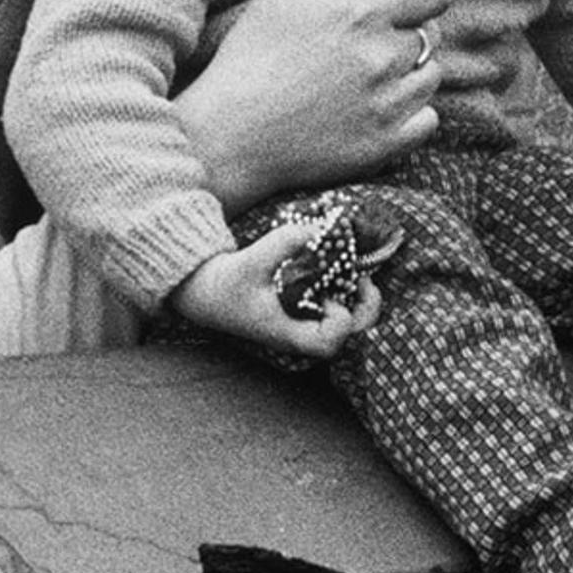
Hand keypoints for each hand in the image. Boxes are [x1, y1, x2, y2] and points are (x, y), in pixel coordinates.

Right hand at [169, 216, 379, 361]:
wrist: (205, 292)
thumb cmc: (226, 283)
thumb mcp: (252, 260)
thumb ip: (284, 242)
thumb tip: (319, 228)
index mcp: (286, 333)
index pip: (328, 344)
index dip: (338, 322)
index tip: (328, 296)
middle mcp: (299, 334)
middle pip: (348, 337)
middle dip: (365, 309)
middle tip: (366, 280)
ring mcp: (302, 326)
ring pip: (346, 326)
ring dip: (359, 301)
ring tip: (360, 275)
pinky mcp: (302, 315)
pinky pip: (336, 313)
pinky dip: (347, 295)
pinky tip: (344, 273)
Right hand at [177, 0, 455, 205]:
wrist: (228, 135)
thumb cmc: (253, 53)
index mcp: (362, 12)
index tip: (391, 3)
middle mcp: (383, 57)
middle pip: (432, 33)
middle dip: (406, 31)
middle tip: (358, 45)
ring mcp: (388, 105)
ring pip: (431, 75)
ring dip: (408, 71)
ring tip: (359, 78)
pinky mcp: (386, 145)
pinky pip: (428, 119)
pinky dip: (410, 113)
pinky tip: (370, 109)